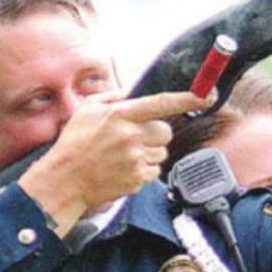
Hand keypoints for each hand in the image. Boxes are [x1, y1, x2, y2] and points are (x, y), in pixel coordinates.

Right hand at [20, 89, 209, 234]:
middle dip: (154, 135)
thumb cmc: (74, 143)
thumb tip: (135, 91)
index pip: (162, 103)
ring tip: (122, 156)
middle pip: (165, 131)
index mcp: (121, 115)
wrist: (64, 180)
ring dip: (148, 153)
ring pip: (162, 152)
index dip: (187, 99)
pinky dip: (143, 170)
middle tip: (131, 139)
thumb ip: (114, 97)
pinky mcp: (138, 178)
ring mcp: (136, 158)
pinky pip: (154, 170)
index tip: (206, 96)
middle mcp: (131, 135)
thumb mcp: (88, 110)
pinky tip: (122, 169)